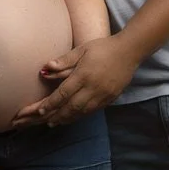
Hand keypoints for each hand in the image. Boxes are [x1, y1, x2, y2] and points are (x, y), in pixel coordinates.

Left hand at [12, 34, 138, 127]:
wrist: (129, 51)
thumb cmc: (103, 48)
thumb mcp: (82, 50)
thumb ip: (64, 61)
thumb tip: (46, 67)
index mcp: (84, 75)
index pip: (63, 94)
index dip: (50, 104)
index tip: (40, 110)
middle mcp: (93, 88)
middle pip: (71, 107)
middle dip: (57, 115)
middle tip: (44, 121)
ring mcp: (103, 95)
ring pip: (82, 112)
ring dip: (67, 118)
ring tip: (56, 122)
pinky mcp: (110, 98)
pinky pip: (93, 111)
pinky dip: (80, 115)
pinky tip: (74, 116)